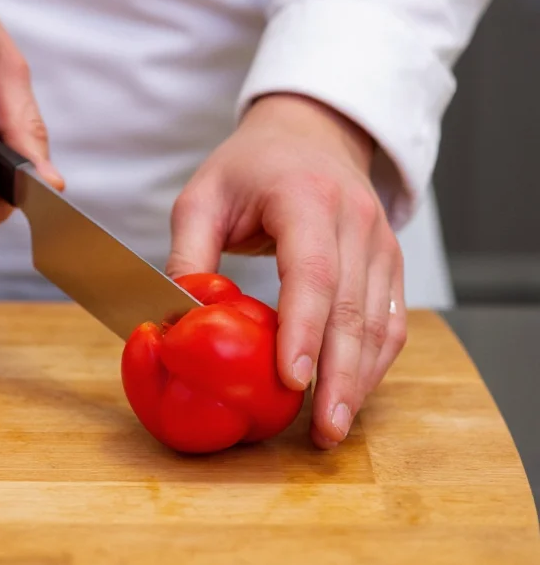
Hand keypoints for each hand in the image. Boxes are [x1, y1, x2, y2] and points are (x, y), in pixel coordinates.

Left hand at [166, 93, 406, 449]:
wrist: (309, 134)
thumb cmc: (250, 166)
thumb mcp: (202, 196)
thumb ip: (187, 254)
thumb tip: (175, 319)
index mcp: (306, 199)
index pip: (313, 271)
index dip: (304, 329)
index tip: (292, 380)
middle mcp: (355, 221)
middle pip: (353, 308)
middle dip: (339, 376)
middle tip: (322, 430)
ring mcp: (381, 243)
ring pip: (380, 323)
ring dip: (360, 380)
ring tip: (333, 427)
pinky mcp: (389, 263)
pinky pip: (390, 321)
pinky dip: (372, 363)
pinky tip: (351, 394)